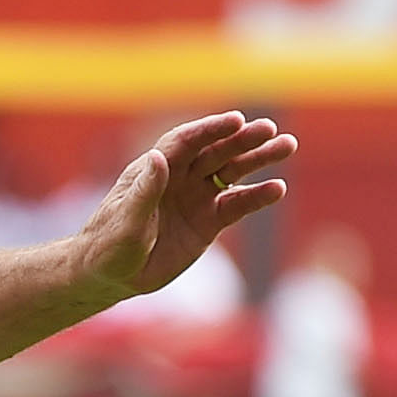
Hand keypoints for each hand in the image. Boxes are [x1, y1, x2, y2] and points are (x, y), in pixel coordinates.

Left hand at [77, 111, 302, 296]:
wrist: (111, 275)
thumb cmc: (109, 245)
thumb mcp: (125, 221)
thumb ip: (143, 191)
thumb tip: (158, 157)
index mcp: (155, 169)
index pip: (187, 141)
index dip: (211, 129)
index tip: (236, 121)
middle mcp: (179, 177)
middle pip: (216, 151)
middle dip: (243, 139)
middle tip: (270, 130)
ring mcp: (196, 197)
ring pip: (233, 172)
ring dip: (259, 159)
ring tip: (287, 146)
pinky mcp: (209, 221)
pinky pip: (237, 204)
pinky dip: (257, 196)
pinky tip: (278, 189)